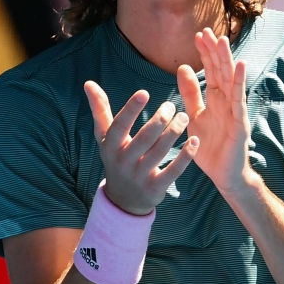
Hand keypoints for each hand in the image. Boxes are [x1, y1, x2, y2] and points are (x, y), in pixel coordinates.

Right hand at [84, 82, 198, 214]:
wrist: (123, 200)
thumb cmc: (117, 158)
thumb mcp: (105, 138)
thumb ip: (100, 110)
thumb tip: (88, 83)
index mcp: (111, 146)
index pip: (119, 126)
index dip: (130, 110)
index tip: (144, 92)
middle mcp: (123, 162)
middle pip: (143, 138)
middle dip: (159, 120)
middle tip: (172, 106)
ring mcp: (139, 176)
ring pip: (159, 152)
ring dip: (173, 133)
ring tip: (184, 117)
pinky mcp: (156, 188)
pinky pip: (173, 171)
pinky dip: (185, 156)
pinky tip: (194, 140)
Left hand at [177, 28, 254, 196]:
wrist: (222, 175)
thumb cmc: (211, 147)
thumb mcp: (194, 116)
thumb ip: (190, 93)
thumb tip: (183, 68)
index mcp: (216, 99)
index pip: (211, 71)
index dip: (205, 53)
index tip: (198, 35)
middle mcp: (227, 101)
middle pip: (221, 71)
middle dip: (214, 51)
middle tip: (207, 31)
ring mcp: (235, 110)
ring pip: (230, 80)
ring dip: (227, 60)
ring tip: (223, 41)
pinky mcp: (240, 122)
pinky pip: (239, 99)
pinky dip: (239, 82)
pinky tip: (240, 66)